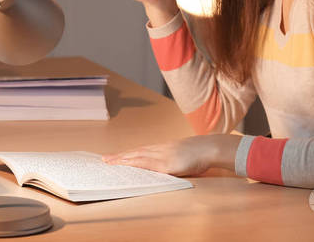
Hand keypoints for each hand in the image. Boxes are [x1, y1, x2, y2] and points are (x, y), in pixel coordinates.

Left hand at [101, 134, 241, 176]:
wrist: (209, 147)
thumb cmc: (198, 152)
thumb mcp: (181, 155)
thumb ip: (171, 159)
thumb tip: (164, 166)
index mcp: (162, 148)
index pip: (140, 151)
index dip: (127, 154)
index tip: (115, 156)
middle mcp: (159, 149)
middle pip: (135, 152)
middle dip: (119, 156)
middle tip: (104, 160)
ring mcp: (162, 155)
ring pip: (138, 156)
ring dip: (123, 159)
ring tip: (110, 162)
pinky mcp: (167, 163)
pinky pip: (148, 163)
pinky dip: (136, 163)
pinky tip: (127, 165)